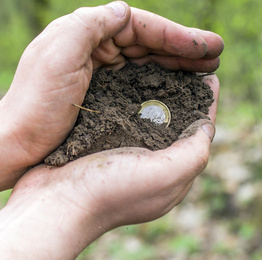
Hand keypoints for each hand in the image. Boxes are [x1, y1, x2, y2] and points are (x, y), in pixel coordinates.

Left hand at [0, 1, 223, 166]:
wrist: (16, 140)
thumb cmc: (36, 101)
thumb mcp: (60, 52)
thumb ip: (92, 22)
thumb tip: (124, 10)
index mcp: (84, 32)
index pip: (139, 25)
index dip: (176, 34)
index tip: (209, 45)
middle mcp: (91, 46)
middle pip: (146, 41)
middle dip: (182, 48)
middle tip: (216, 56)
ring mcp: (95, 69)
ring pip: (144, 60)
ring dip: (175, 63)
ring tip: (205, 70)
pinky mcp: (97, 91)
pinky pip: (134, 79)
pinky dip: (157, 80)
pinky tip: (175, 85)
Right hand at [0, 75, 218, 259]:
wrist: (54, 203)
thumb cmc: (111, 193)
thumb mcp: (166, 176)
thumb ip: (194, 151)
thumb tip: (207, 124)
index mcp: (169, 169)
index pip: (196, 130)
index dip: (204, 101)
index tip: (207, 72)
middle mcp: (148, 159)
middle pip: (172, 118)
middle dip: (178, 89)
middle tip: (179, 58)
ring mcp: (121, 149)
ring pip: (143, 111)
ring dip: (150, 86)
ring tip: (152, 58)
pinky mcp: (97, 140)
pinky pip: (117, 110)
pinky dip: (123, 92)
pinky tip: (121, 71)